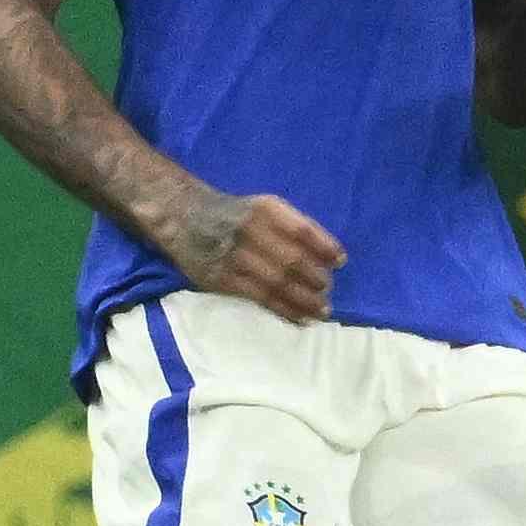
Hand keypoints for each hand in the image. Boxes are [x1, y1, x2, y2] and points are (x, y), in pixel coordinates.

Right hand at [169, 183, 344, 320]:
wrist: (184, 217)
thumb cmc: (236, 214)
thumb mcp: (264, 207)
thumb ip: (293, 227)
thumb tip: (329, 256)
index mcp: (265, 209)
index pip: (302, 230)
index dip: (324, 247)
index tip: (341, 262)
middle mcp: (250, 231)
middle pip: (292, 260)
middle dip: (315, 279)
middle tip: (329, 292)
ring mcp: (235, 257)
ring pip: (277, 283)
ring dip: (304, 300)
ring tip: (322, 311)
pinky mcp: (223, 280)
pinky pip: (260, 298)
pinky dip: (283, 310)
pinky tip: (300, 318)